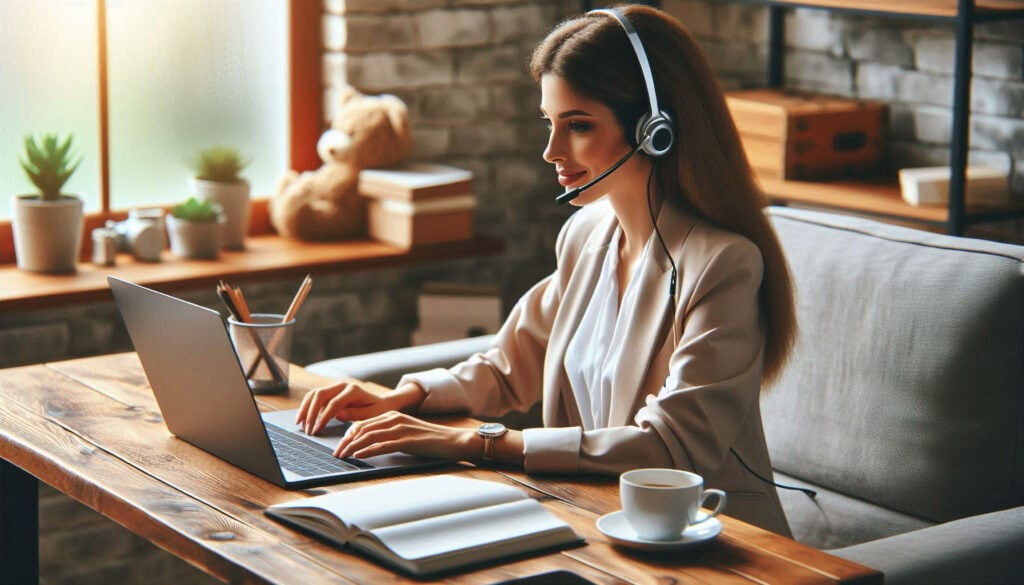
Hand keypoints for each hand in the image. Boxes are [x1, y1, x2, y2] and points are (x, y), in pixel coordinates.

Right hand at [295, 381, 423, 435]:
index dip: (323, 417)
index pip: (334, 403)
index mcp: (353, 390)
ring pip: (314, 394)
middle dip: (311, 412)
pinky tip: (303, 419)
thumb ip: (356, 414)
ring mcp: (335, 388)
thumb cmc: (377, 410)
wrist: (380, 403)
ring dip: (305, 408)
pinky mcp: (330, 393)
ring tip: (300, 424)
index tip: (317, 429)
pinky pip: (314, 397)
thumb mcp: (372, 415)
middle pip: (320, 395)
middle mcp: (342, 386)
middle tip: (307, 430)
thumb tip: (337, 414)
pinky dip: (307, 407)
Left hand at [333, 411, 477, 460]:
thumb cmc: (429, 440)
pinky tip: (359, 456)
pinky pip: (383, 445)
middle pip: (363, 429)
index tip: (340, 446)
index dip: (348, 435)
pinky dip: (368, 451)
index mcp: (392, 415)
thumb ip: (388, 435)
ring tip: (343, 456)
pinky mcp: (408, 440)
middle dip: (346, 441)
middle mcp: (394, 419)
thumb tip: (368, 444)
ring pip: (370, 436)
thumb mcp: (405, 433)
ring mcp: (401, 428)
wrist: (452, 440)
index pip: (363, 423)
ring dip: (353, 447)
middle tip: (336, 453)